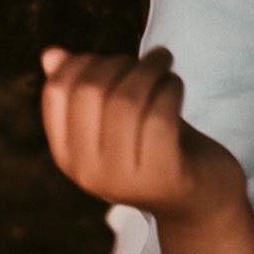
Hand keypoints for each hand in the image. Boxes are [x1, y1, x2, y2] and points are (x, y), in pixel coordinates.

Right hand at [41, 47, 244, 223]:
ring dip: (151, 69)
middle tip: (150, 60)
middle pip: (90, 90)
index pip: (56, 92)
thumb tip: (50, 54)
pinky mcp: (161, 176)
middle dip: (122, 63)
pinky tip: (176, 87)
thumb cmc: (158, 146)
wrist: (202, 199)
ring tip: (166, 64)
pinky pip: (159, 116)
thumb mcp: (118, 118)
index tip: (117, 62)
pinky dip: (170, 89)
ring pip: (127, 99)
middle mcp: (87, 172)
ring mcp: (122, 179)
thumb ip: (86, 88)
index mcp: (68, 155)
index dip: (85, 62)